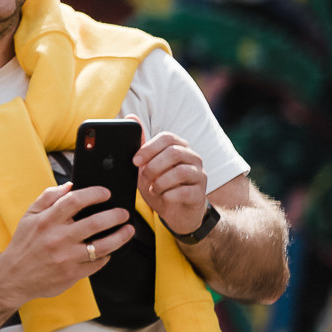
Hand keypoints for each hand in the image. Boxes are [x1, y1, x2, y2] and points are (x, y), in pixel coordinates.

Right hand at [0, 183, 133, 307]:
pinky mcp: (72, 274)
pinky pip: (97, 263)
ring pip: (103, 246)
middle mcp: (58, 239)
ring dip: (121, 237)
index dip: (94, 194)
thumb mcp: (29, 217)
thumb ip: (48, 198)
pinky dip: (107, 256)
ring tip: (129, 230)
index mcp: (47, 221)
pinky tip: (109, 250)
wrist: (12, 277)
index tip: (106, 193)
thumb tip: (70, 185)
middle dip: (116, 215)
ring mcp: (66, 258)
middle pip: (95, 223)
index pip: (75, 201)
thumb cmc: (24, 244)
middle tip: (125, 213)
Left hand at [128, 116, 209, 236]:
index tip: (135, 161)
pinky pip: (184, 191)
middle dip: (153, 167)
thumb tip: (131, 117)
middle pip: (174, 152)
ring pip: (180, 172)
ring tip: (154, 190)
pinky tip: (164, 197)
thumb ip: (141, 145)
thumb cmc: (162, 187)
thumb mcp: (147, 166)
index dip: (149, 148)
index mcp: (180, 148)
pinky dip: (168, 195)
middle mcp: (193, 158)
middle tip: (145, 178)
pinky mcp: (200, 194)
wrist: (177, 214)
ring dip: (160, 183)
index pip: (168, 137)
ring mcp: (200, 176)